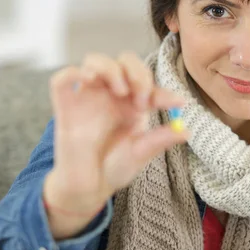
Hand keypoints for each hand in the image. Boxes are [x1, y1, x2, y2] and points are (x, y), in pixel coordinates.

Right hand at [43, 52, 187, 238]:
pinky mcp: (65, 106)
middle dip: (137, 72)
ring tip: (121, 91)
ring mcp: (88, 97)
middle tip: (143, 98)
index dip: (163, 90)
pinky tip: (87, 80)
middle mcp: (111, 94)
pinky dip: (73, 73)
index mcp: (133, 102)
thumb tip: (186, 131)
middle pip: (124, 61)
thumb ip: (160, 139)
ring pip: (94, 61)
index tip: (177, 103)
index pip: (149, 83)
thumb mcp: (141, 153)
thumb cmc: (115, 167)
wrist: (88, 188)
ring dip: (110, 68)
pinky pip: (62, 79)